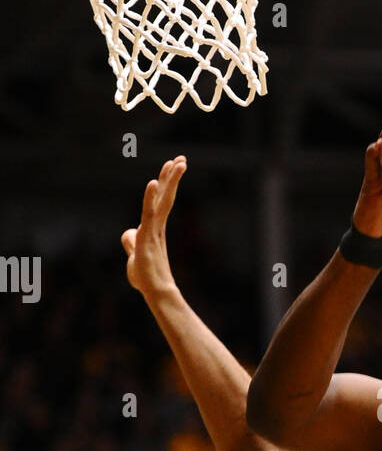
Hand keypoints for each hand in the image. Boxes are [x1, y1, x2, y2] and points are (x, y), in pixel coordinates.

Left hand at [121, 156, 186, 298]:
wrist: (153, 291)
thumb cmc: (146, 275)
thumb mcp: (134, 255)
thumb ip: (131, 241)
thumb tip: (129, 233)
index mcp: (154, 226)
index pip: (162, 200)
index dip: (167, 183)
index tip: (174, 166)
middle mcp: (156, 225)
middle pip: (166, 196)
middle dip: (173, 177)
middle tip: (182, 159)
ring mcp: (153, 229)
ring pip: (162, 200)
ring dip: (170, 180)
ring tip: (179, 163)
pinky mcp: (147, 236)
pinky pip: (149, 213)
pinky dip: (151, 197)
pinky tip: (153, 182)